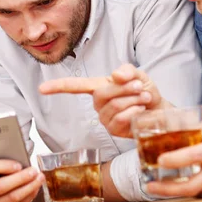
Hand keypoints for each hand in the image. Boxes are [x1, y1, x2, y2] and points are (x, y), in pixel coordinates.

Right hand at [39, 63, 166, 137]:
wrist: (159, 111)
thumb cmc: (145, 92)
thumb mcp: (138, 75)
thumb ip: (127, 71)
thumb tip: (116, 75)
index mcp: (99, 87)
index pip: (74, 86)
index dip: (58, 87)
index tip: (42, 89)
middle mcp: (98, 103)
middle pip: (101, 93)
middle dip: (124, 89)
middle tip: (139, 87)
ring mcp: (105, 118)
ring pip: (113, 106)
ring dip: (133, 100)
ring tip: (143, 99)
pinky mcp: (114, 130)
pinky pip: (120, 119)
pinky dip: (133, 112)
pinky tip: (140, 111)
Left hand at [146, 125, 201, 196]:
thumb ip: (195, 132)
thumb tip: (173, 130)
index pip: (194, 156)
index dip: (175, 159)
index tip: (160, 160)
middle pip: (192, 186)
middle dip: (167, 189)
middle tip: (150, 186)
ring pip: (195, 192)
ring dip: (175, 190)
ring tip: (157, 185)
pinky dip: (189, 189)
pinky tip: (178, 185)